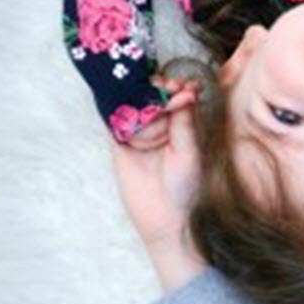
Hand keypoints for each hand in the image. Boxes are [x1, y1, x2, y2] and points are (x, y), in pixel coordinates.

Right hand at [110, 81, 205, 288]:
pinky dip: (118, 110)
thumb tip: (186, 92)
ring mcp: (138, 135)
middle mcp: (160, 128)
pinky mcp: (119, 145)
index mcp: (181, 127)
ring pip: (134, 105)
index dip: (177, 88)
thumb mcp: (189, 152)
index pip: (176, 98)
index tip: (184, 85)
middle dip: (159, 90)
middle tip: (167, 89)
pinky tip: (125, 103)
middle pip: (153, 97)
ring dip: (142, 100)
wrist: (164, 218)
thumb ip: (185, 122)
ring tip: (152, 106)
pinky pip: (115, 121)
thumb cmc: (185, 187)